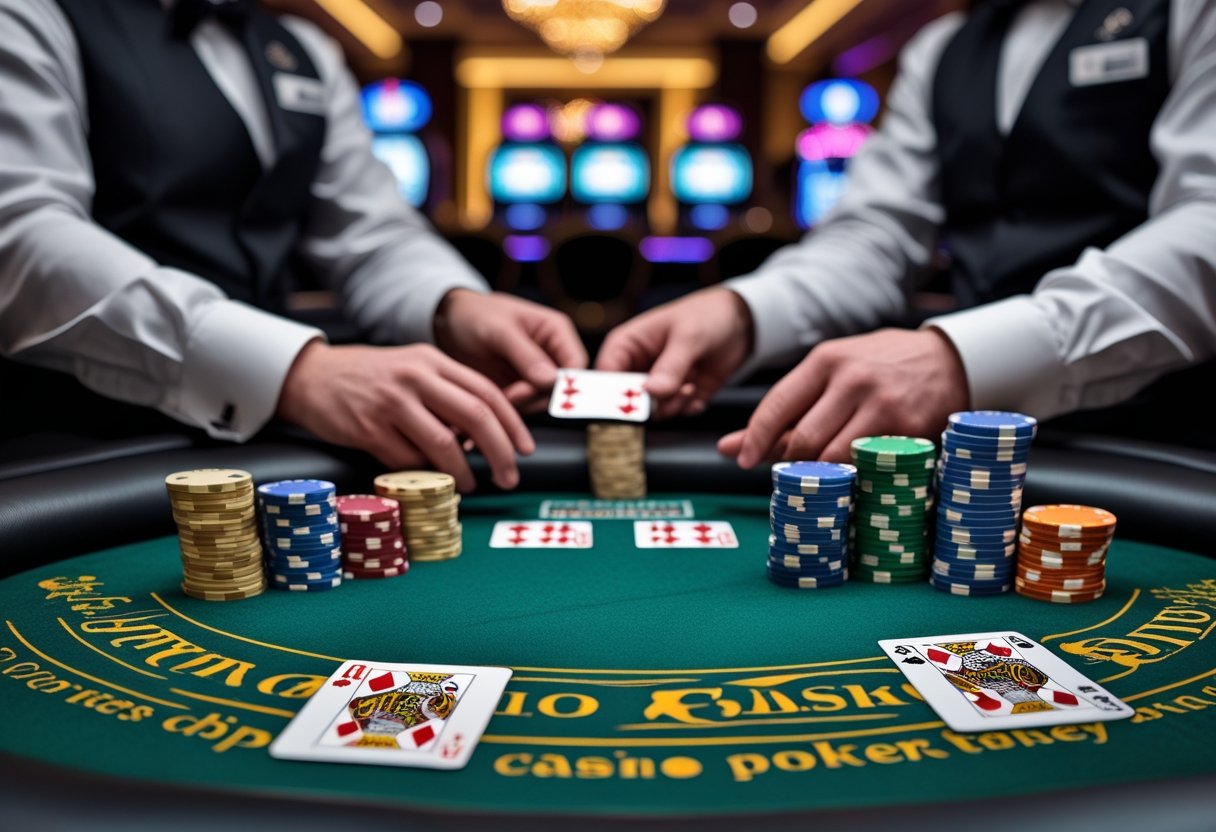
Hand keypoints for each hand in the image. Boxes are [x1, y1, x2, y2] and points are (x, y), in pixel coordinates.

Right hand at [276, 341, 534, 491]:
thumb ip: (447, 392)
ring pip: (444, 444)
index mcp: (433, 360)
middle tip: (511, 476)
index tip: (526, 449)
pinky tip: (430, 477)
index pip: (487, 392)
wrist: (313, 377)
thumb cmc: (372, 378)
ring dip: (464, 471)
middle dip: (501, 451)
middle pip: (475, 416)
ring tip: (471, 483)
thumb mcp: (413, 369)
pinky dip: (425, 473)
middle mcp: (416, 377)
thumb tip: (487, 433)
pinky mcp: (369, 429)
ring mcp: (391, 403)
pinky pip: (408, 460)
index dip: (513, 424)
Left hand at [434, 290, 587, 410]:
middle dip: (534, 397)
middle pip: (560, 390)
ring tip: (494, 400)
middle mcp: (551, 355)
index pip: (577, 366)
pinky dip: (506, 412)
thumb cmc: (475, 315)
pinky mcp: (518, 390)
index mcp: (556, 332)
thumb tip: (552, 381)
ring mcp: (535, 375)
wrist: (447, 323)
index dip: (562, 383)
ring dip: (519, 407)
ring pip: (540, 403)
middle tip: (509, 395)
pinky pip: (521, 408)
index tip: (533, 389)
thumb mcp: (499, 330)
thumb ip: (526, 354)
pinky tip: (489, 409)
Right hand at [594, 287, 753, 418]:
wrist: (743, 323)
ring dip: (672, 405)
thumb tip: (651, 392)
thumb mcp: (689, 336)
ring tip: (689, 387)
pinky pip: (674, 413)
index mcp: (627, 345)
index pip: (605, 376)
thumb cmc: (707, 316)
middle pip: (626, 399)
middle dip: (649, 403)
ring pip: (651, 411)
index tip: (632, 403)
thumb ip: (670, 366)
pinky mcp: (678, 395)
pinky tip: (697, 389)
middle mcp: (637, 366)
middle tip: (670, 393)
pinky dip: (687, 407)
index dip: (612, 394)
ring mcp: (657, 383)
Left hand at [717, 328, 969, 465]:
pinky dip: (853, 475)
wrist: (948, 360)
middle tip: (787, 474)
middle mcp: (851, 379)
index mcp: (825, 360)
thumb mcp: (832, 372)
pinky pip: (867, 464)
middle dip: (788, 462)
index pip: (777, 405)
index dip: (755, 438)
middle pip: (802, 438)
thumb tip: (730, 447)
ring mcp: (881, 404)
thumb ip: (787, 408)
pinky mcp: (906, 429)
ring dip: (820, 474)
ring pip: (833, 456)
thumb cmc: (879, 368)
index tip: (740, 459)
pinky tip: (851, 475)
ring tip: (820, 477)